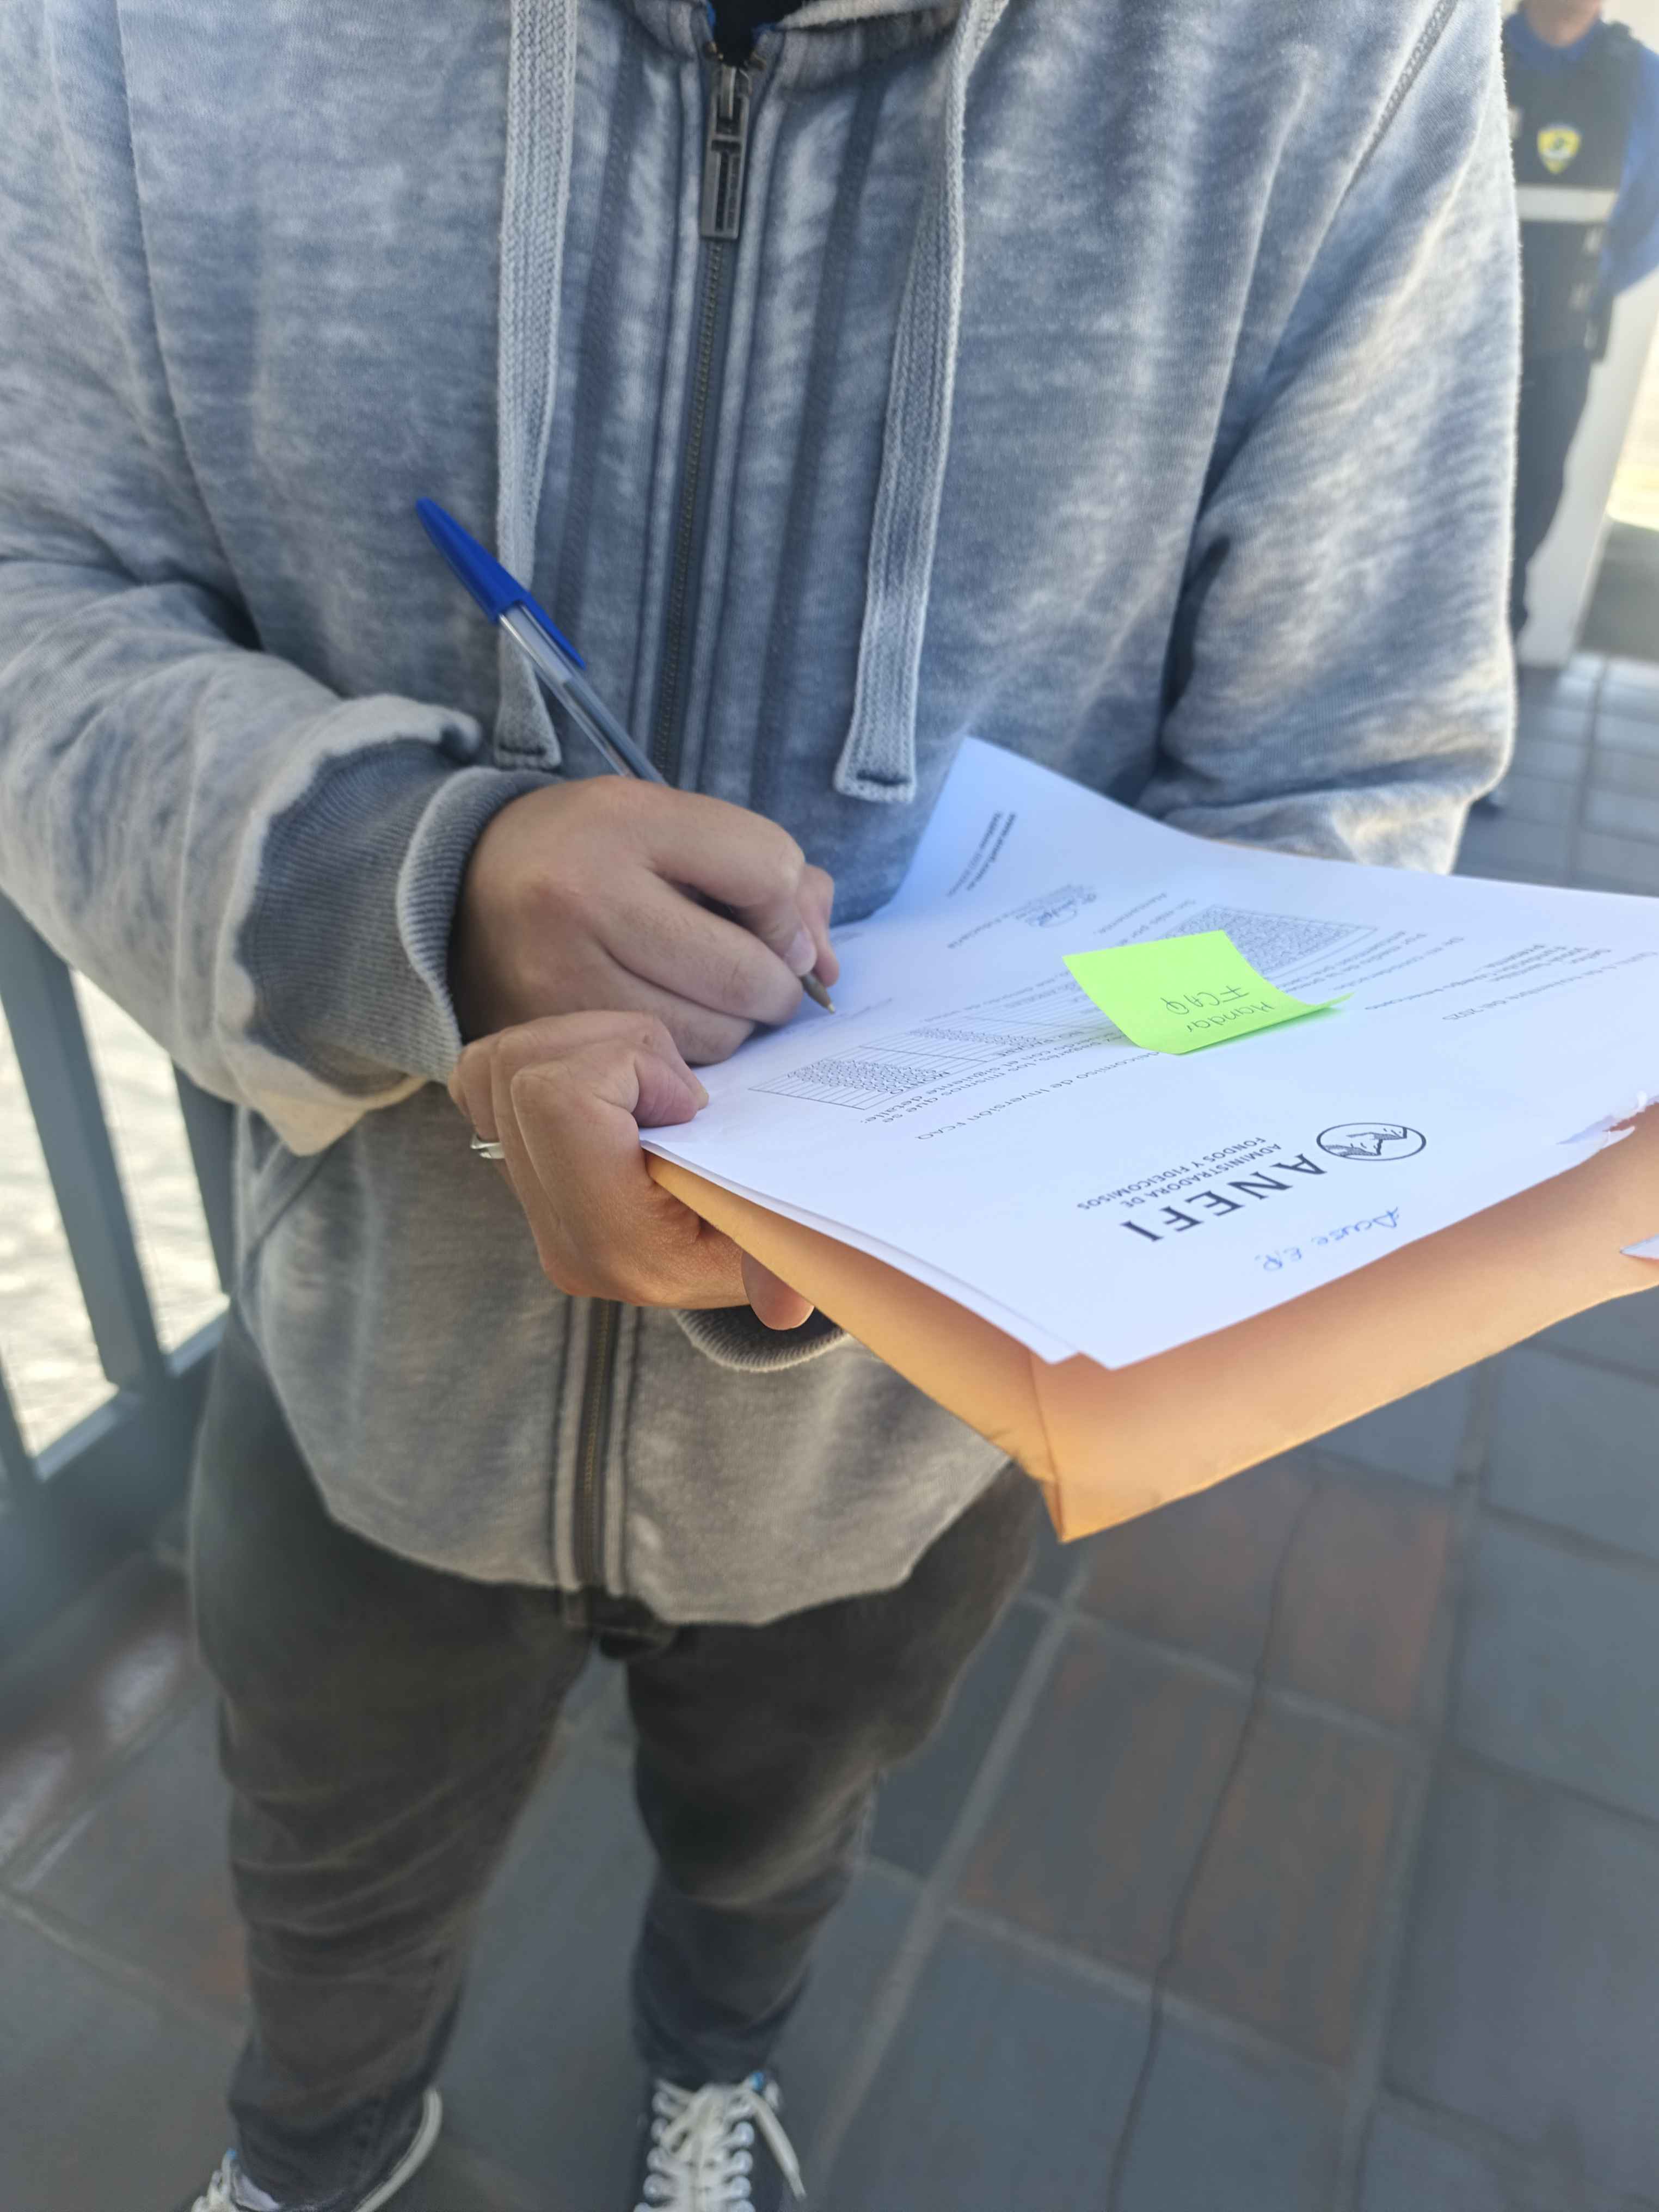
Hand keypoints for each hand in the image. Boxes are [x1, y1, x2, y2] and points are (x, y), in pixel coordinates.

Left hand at [448, 1010, 814, 1329]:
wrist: (730, 1252)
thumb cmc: (768, 1227)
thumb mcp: (786, 1243)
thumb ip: (781, 1266)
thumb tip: (787, 1310)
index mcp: (622, 1246)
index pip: (561, 1100)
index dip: (633, 1065)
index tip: (690, 1105)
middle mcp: (560, 1231)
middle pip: (524, 1070)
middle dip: (610, 1046)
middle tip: (672, 1088)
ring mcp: (525, 1201)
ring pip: (497, 1063)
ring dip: (579, 1044)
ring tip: (642, 1082)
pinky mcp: (506, 1166)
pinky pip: (481, 1077)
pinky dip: (543, 1055)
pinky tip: (603, 1083)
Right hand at [450, 778, 837, 1063]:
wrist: (464, 889)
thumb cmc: (594, 854)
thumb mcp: (674, 827)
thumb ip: (771, 876)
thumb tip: (825, 965)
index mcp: (624, 821)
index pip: (766, 872)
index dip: (790, 910)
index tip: (775, 923)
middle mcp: (582, 896)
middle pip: (744, 972)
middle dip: (775, 986)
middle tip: (762, 980)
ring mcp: (557, 973)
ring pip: (710, 1034)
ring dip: (733, 1026)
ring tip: (708, 996)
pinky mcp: (546, 1034)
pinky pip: (659, 1065)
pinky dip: (685, 1054)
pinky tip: (668, 1021)